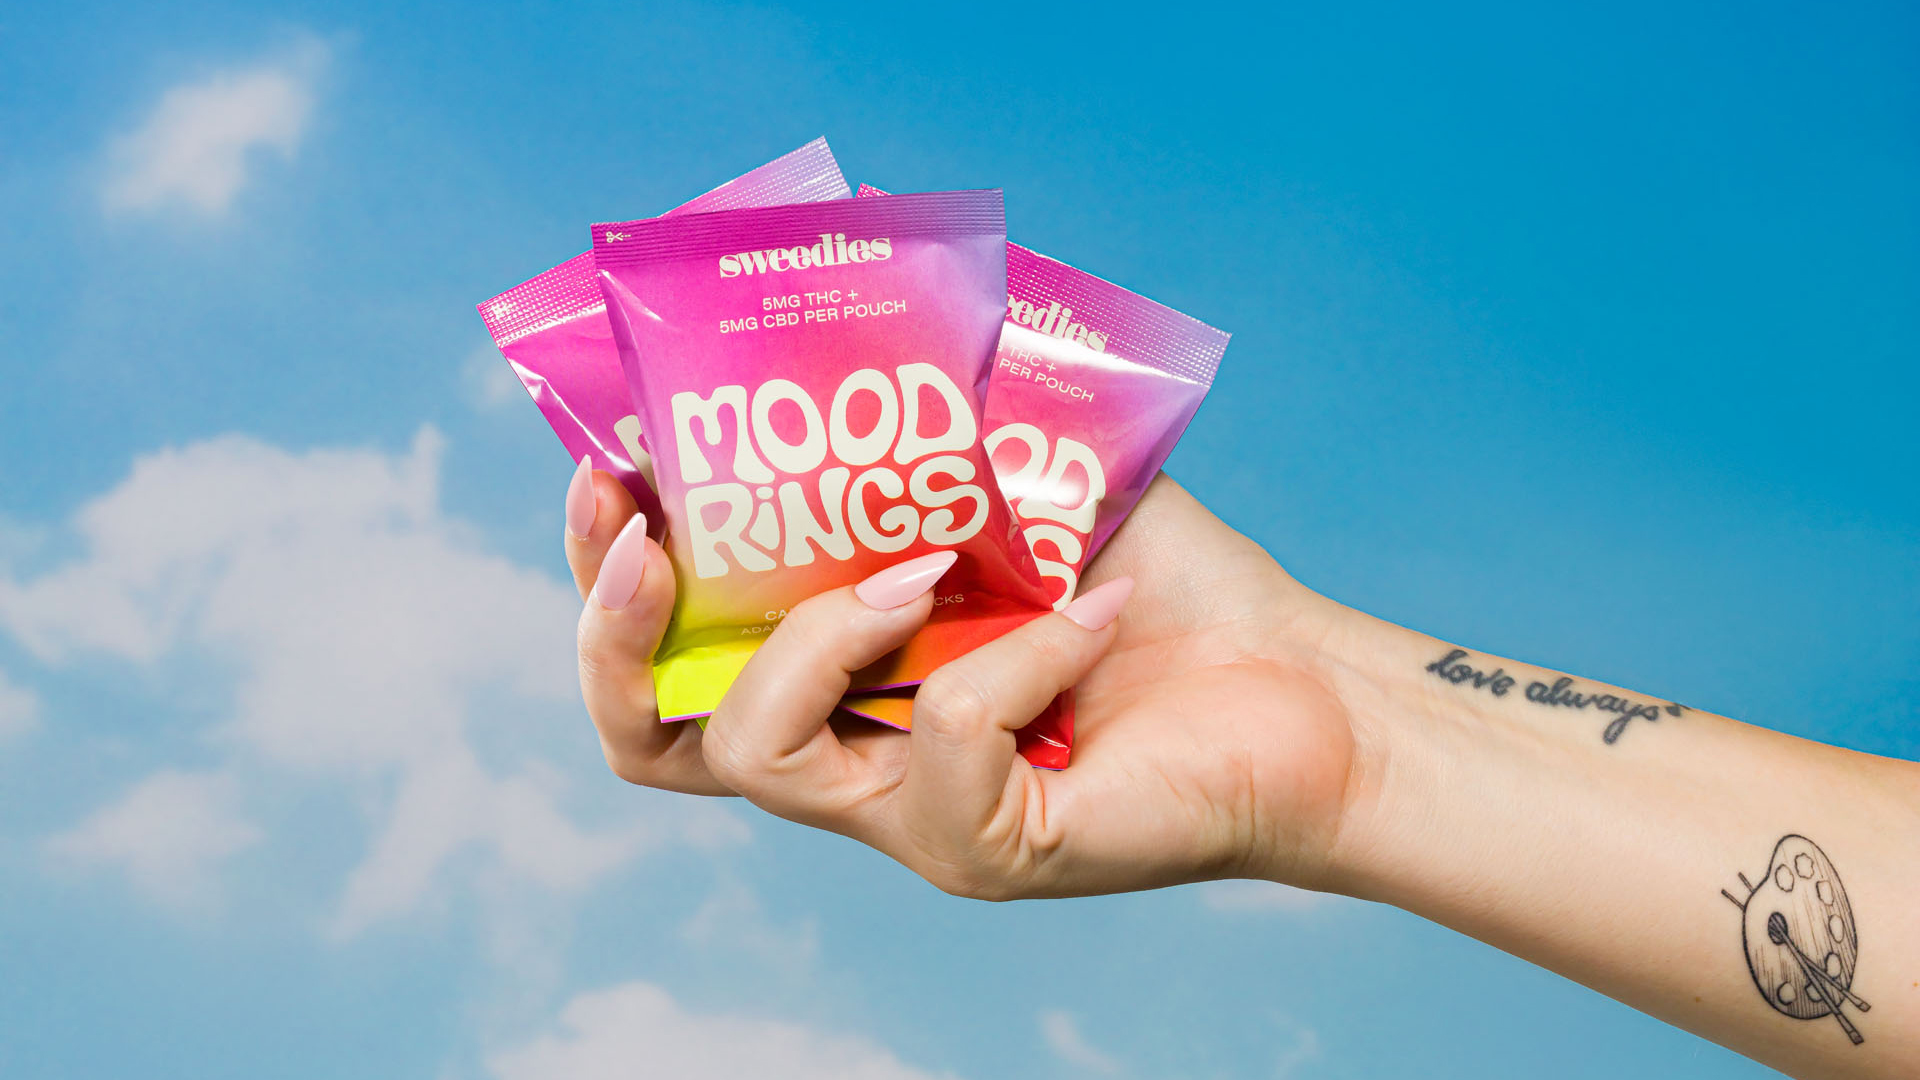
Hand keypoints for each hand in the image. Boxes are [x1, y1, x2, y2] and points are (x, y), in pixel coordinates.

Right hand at [568, 463, 1364, 897]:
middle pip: (651, 740)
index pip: (666, 666)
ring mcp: (912, 818)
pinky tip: (1088, 611)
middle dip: (619, 633)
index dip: (606, 584)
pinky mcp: (991, 847)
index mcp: (840, 675)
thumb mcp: (1031, 477)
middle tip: (648, 537)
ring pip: (767, 755)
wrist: (1302, 683)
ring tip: (915, 569)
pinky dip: (1014, 657)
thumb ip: (942, 408)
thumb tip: (864, 252)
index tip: (610, 473)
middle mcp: (853, 759)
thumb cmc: (1166, 588)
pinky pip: (943, 741)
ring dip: (822, 635)